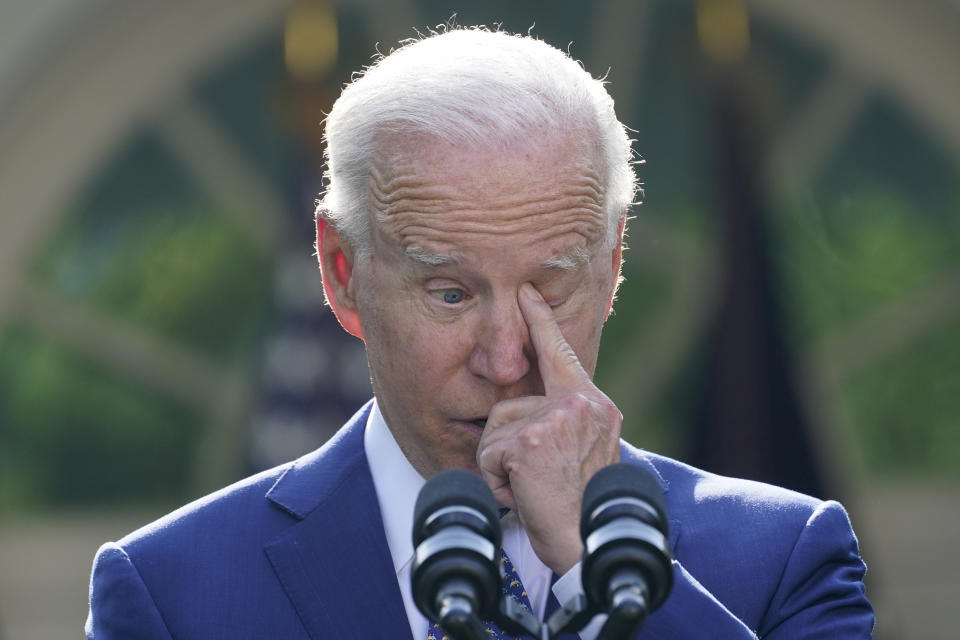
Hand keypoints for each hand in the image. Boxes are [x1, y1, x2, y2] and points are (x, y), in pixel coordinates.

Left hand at [476, 282, 621, 574]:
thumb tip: (528, 413)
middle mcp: (580, 404)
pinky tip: (523, 495)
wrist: (589, 540)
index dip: (540, 322)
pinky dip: (496, 482)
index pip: (560, 354)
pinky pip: (487, 455)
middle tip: (537, 479)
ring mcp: (556, 419)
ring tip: (532, 488)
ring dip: (502, 465)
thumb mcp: (582, 451)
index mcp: (594, 404)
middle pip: (509, 405)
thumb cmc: (582, 505)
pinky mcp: (530, 441)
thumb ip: (562, 421)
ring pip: (494, 431)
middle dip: (507, 444)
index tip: (526, 293)